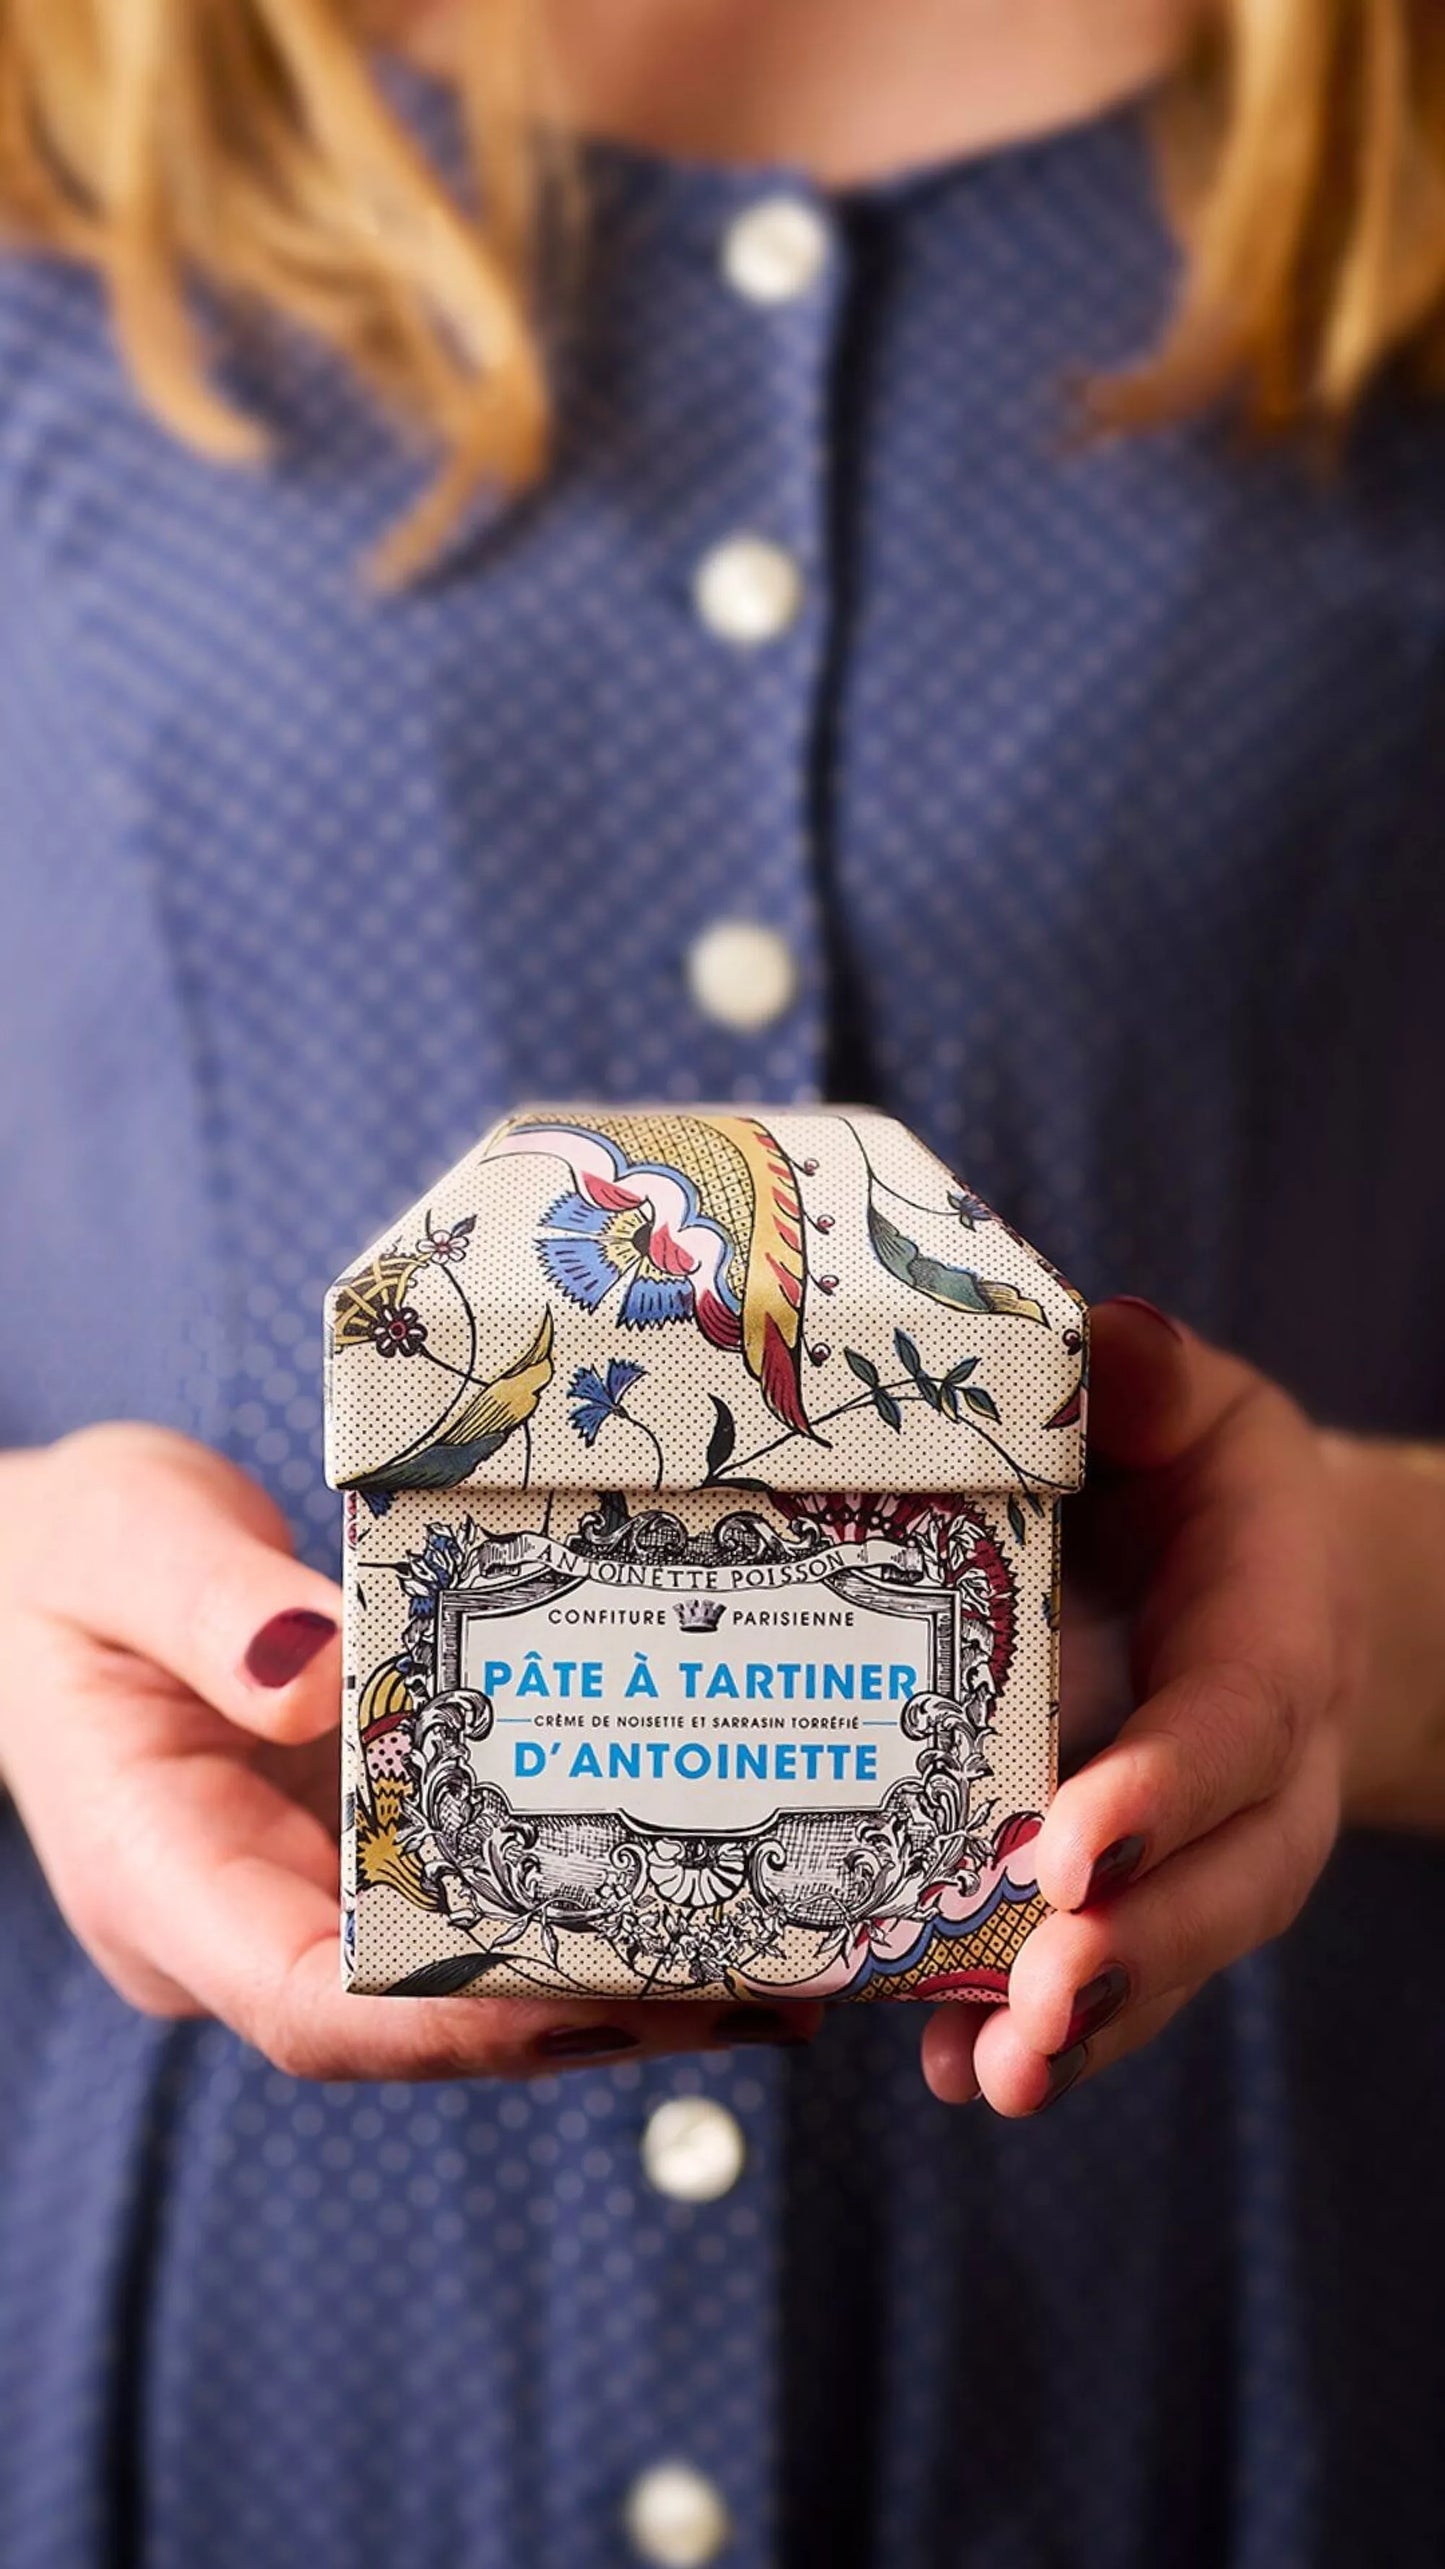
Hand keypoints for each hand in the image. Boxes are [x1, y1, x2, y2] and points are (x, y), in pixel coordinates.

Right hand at [0, 1426, 816, 2077]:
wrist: (38, 1573)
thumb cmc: (60, 1562)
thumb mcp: (118, 1544)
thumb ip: (209, 1607)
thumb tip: (323, 1667)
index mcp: (157, 1874)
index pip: (309, 2004)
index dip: (459, 2025)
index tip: (606, 1996)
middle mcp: (238, 1916)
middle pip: (419, 2017)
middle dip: (588, 2012)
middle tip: (756, 1979)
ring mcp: (298, 1891)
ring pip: (462, 1977)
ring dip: (614, 1974)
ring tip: (782, 1951)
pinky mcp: (352, 1846)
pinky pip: (469, 1894)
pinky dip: (579, 1896)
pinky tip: (700, 1872)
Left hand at [922, 1297, 1362, 2115]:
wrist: (1251, 1578)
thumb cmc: (1204, 1486)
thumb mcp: (1191, 1412)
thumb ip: (1149, 1380)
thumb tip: (1107, 1338)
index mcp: (1271, 1640)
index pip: (1234, 1727)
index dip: (1166, 1791)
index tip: (1077, 1847)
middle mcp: (1256, 1772)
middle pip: (1226, 1884)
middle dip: (1136, 1951)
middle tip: (1040, 2001)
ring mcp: (1204, 1850)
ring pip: (1173, 1957)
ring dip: (1087, 2026)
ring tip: (996, 2075)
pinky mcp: (1138, 1889)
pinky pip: (1110, 1978)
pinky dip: (1041, 2035)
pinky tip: (960, 2071)